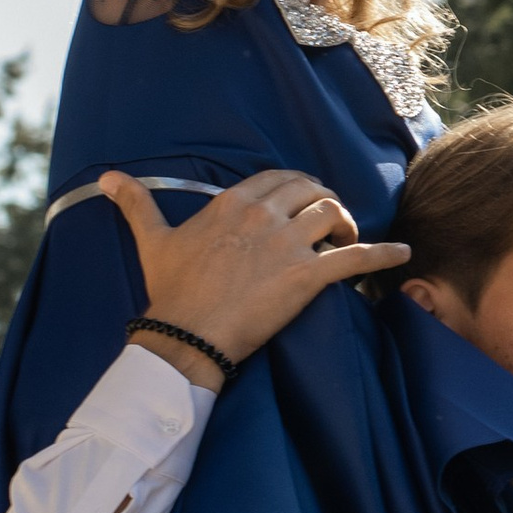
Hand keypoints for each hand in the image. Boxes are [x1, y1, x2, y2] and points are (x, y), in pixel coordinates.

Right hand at [107, 168, 407, 383]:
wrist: (185, 335)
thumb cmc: (170, 290)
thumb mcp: (153, 240)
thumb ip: (137, 204)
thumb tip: (109, 177)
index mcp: (232, 203)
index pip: (278, 178)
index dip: (297, 186)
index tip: (303, 199)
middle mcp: (262, 216)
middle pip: (311, 189)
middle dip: (324, 200)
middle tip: (329, 219)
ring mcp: (287, 244)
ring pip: (333, 214)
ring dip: (347, 223)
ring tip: (347, 238)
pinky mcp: (307, 276)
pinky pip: (356, 257)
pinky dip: (383, 254)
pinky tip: (403, 255)